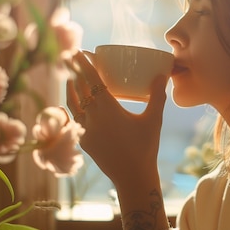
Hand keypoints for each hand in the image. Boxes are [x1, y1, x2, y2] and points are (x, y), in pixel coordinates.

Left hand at [65, 51, 168, 185]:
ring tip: (69, 76)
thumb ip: (157, 96)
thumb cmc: (145, 147)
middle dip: (73, 70)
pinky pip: (73, 118)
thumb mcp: (153, 120)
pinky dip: (70, 107)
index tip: (79, 51)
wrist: (132, 177)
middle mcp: (93, 117)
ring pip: (72, 103)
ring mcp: (86, 130)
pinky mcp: (84, 140)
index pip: (92, 80)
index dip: (84, 64)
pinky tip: (67, 104)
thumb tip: (161, 75)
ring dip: (70, 87)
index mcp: (109, 109)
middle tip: (70, 56)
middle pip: (79, 88)